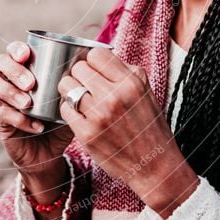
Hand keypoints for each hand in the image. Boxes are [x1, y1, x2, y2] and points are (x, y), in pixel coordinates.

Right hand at [0, 41, 74, 181]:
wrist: (50, 153)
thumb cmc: (60, 120)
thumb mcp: (69, 101)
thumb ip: (72, 87)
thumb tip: (85, 70)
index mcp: (26, 70)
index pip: (13, 51)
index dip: (15, 49)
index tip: (26, 55)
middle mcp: (11, 81)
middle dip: (13, 70)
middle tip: (30, 83)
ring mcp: (4, 100)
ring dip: (10, 91)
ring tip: (28, 103)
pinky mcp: (2, 121)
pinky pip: (4, 113)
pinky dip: (20, 119)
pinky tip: (37, 126)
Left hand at [57, 47, 198, 217]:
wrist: (154, 166)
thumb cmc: (149, 127)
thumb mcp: (145, 92)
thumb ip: (124, 71)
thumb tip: (99, 56)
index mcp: (131, 82)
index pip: (95, 54)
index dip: (91, 61)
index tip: (93, 70)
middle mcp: (115, 96)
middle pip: (78, 68)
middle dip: (79, 75)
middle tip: (85, 86)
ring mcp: (99, 115)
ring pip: (66, 86)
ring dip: (70, 91)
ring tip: (79, 99)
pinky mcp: (87, 134)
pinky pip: (64, 109)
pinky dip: (69, 110)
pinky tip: (79, 115)